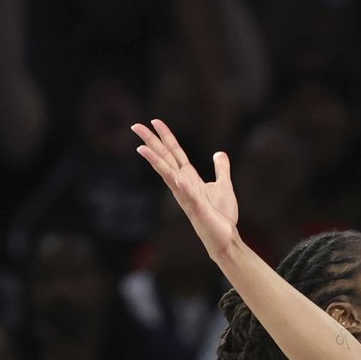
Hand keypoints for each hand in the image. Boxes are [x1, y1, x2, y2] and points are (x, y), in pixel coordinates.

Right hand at [133, 120, 238, 259]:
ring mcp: (187, 197)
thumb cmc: (221, 215)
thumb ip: (221, 169)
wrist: (225, 238)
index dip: (166, 136)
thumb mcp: (223, 185)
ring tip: (142, 148)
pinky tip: (177, 178)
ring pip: (169, 175)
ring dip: (156, 161)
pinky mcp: (197, 209)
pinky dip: (183, 187)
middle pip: (165, 159)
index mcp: (189, 178)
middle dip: (151, 142)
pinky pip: (189, 196)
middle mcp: (183, 185)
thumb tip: (219, 153)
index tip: (154, 121)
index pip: (175, 153)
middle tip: (135, 126)